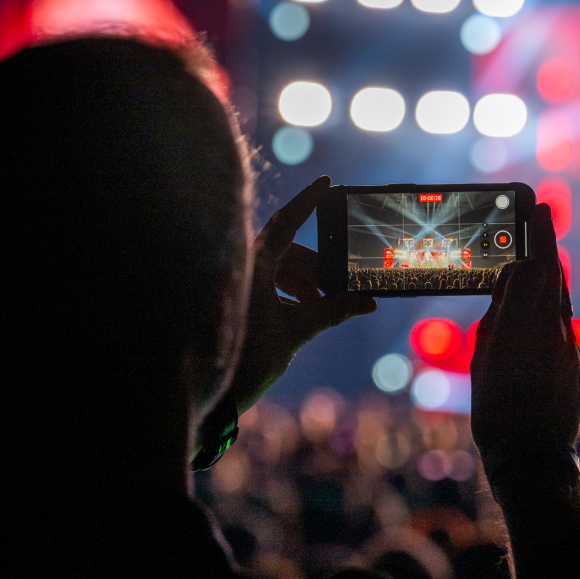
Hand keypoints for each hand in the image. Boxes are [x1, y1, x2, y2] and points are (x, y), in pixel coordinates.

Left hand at [226, 176, 376, 412]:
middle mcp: (243, 267)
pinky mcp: (238, 298)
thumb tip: (366, 302)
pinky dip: (291, 292)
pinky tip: (307, 308)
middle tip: (347, 285)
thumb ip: (331, 312)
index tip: (328, 183)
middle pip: (291, 252)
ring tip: (329, 305)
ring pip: (282, 269)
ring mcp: (239, 282)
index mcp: (253, 265)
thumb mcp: (295, 333)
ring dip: (307, 284)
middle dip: (320, 269)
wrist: (213, 394)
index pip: (286, 222)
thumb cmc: (246, 360)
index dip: (308, 201)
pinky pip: (270, 283)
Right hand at [470, 203, 579, 454]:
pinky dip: (548, 308)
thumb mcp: (485, 358)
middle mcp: (554, 332)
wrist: (532, 459)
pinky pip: (560, 324)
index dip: (537, 233)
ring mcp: (568, 348)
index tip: (537, 204)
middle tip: (539, 215)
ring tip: (534, 258)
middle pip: (553, 276)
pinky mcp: (574, 364)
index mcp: (527, 326)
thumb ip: (500, 314)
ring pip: (558, 299)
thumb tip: (513, 281)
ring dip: (547, 276)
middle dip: (545, 245)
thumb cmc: (497, 413)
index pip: (536, 265)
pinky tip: (535, 309)